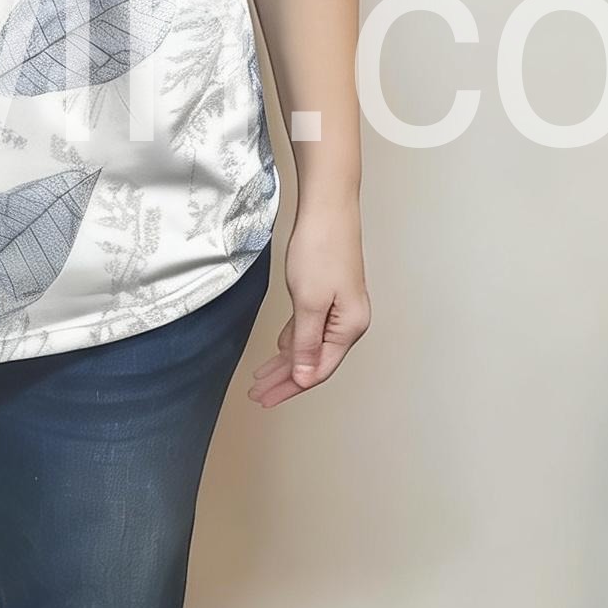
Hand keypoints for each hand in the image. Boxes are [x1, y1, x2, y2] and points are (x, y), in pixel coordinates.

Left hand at [247, 204, 368, 407]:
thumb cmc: (321, 249)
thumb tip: (304, 376)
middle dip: (284, 379)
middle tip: (257, 394)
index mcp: (349, 327)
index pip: (318, 370)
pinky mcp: (328, 294)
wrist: (327, 208)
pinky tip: (279, 349)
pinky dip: (292, 340)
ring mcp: (339, 308)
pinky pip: (309, 327)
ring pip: (309, 345)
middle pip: (313, 361)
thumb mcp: (308, 302)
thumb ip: (306, 342)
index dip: (290, 387)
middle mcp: (348, 322)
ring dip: (285, 362)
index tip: (265, 398)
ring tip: (261, 378)